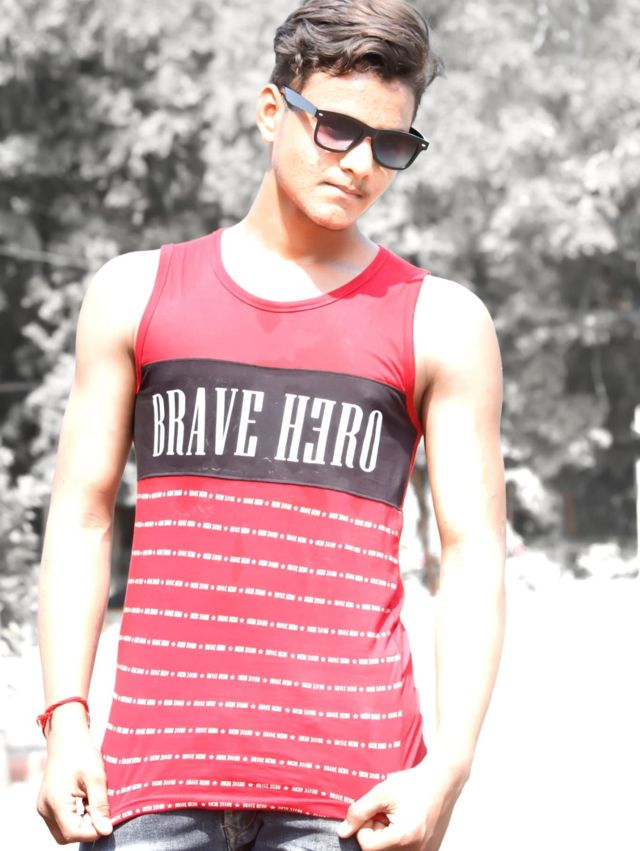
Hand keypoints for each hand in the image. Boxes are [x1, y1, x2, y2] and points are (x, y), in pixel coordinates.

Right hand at [37, 724, 112, 844]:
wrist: (66, 738)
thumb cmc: (82, 754)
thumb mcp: (97, 777)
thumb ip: (100, 806)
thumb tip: (106, 831)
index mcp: (55, 800)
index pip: (72, 832)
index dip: (92, 832)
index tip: (108, 822)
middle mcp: (45, 808)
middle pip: (66, 836)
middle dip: (86, 830)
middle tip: (100, 812)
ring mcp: (44, 807)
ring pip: (63, 831)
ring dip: (81, 825)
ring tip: (94, 804)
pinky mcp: (47, 805)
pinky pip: (61, 822)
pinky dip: (75, 818)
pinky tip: (87, 803)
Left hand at [337, 757, 467, 850]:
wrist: (442, 781)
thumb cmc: (413, 784)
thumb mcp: (381, 792)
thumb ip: (359, 812)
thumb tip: (343, 832)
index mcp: (402, 838)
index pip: (367, 845)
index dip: (365, 826)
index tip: (375, 811)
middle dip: (377, 831)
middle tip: (386, 812)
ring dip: (387, 836)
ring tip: (397, 816)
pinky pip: (404, 850)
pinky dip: (400, 839)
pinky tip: (407, 822)